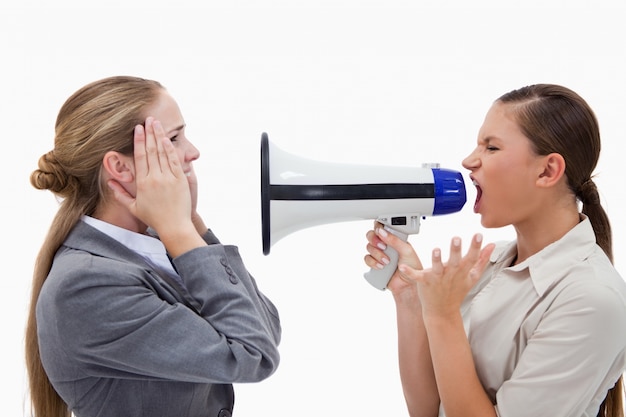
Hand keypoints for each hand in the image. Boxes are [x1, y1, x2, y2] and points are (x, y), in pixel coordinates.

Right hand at [108, 117, 192, 235]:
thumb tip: (109, 182)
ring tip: (157, 123)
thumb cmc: (154, 218)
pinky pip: (174, 161)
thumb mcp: (133, 207)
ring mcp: (168, 178)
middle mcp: (155, 178)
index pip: (139, 157)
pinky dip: (171, 149)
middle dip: (149, 133)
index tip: (137, 128)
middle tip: (148, 119)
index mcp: (142, 183)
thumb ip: (120, 194)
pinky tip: (167, 139)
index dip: (138, 141)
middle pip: (151, 151)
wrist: (174, 226)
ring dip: (160, 136)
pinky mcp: (180, 180)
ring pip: (163, 153)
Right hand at [364, 222, 422, 299]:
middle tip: (383, 246)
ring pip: (368, 247)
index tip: (380, 231)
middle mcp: (385, 245)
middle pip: (371, 235)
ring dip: (376, 254)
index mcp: (394, 238)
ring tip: (387, 261)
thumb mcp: (407, 250)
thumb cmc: (412, 267)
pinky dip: (373, 262)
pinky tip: (381, 266)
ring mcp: (379, 254)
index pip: (382, 227)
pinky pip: (367, 259)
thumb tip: (382, 232)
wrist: (409, 285)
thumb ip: (394, 240)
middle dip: (375, 240)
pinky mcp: (375, 264)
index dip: (378, 227)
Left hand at [397, 234, 494, 318]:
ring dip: (436, 259)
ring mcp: (437, 278)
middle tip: (456, 239)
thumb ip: (482, 260)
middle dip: (455, 250)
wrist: (442, 311)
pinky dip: (409, 272)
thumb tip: (492, 245)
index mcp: (463, 271)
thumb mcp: (473, 277)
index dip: (476, 246)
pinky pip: (416, 276)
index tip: (478, 235)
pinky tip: (402, 266)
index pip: (471, 258)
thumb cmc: (457, 292)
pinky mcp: (424, 282)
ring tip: (435, 250)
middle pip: (454, 261)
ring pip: (437, 268)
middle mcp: (451, 274)